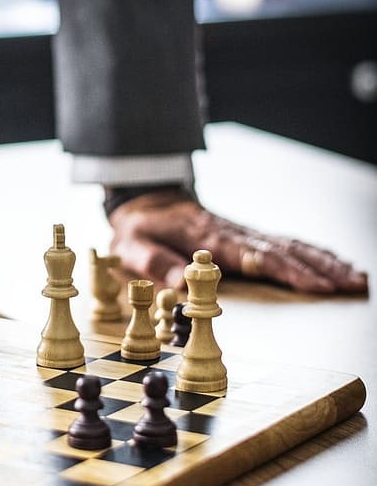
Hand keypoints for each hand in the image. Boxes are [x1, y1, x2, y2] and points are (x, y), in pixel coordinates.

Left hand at [108, 189, 368, 294]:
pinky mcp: (246, 235)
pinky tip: (336, 263)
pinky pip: (285, 243)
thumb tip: (179, 284)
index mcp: (208, 238)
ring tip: (357, 278)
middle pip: (283, 251)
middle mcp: (232, 233)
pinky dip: (313, 253)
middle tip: (352, 285)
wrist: (144, 199)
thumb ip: (154, 262)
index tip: (314, 286)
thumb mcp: (132, 244)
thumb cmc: (138, 228)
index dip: (287, 271)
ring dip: (324, 262)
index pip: (254, 256)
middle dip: (319, 269)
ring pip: (290, 245)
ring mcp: (242, 232)